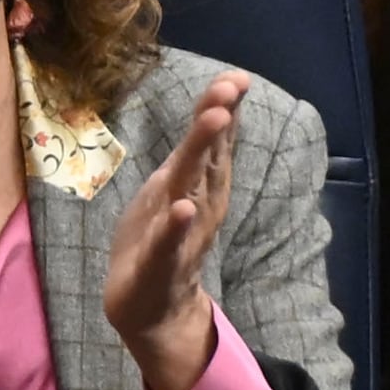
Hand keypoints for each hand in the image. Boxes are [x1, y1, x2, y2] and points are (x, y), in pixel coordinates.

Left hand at [101, 71, 247, 389]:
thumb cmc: (163, 240)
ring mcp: (181, 237)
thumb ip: (198, 151)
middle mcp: (198, 208)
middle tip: (229, 91)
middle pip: (208, 162)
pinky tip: (182, 208)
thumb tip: (220, 103)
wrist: (152, 312)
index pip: (213, 143)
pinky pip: (167, 245)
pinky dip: (175, 227)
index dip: (223, 109)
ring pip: (192, 193)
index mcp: (199, 187)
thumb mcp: (178, 187)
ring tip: (213, 124)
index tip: (237, 77)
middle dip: (216, 126)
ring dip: (202, 159)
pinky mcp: (158, 268)